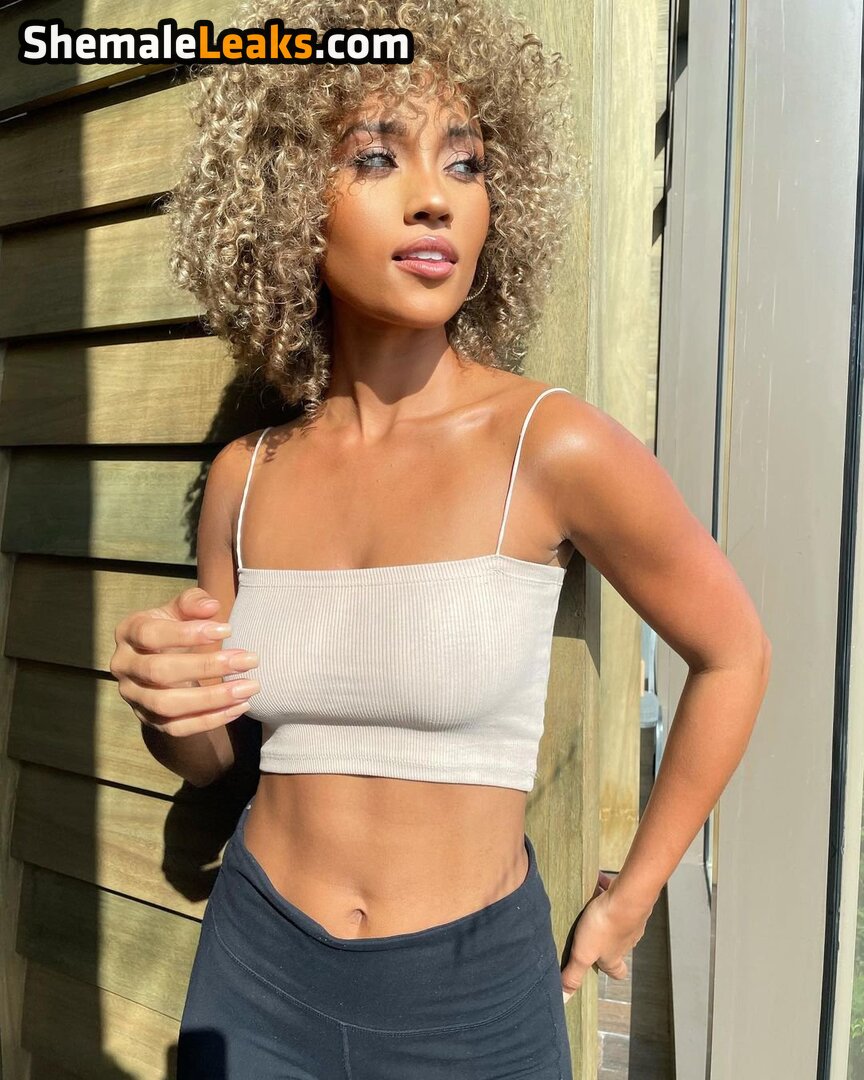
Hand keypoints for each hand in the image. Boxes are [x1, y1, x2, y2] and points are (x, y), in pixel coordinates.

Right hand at [109, 586, 259, 737]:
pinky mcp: (149, 720)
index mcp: (128, 632)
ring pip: (168, 705)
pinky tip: (239, 706)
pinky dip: (210, 720)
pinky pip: (178, 727)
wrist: (158, 660)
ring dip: (212, 698)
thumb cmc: (171, 627)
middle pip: (160, 672)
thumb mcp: (179, 609)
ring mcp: (133, 698)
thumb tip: (212, 607)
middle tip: (249, 660)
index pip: (152, 635)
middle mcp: (124, 667)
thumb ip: (193, 602)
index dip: (188, 634)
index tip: (228, 630)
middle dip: (207, 667)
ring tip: (249, 688)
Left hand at [560, 871, 652, 1002]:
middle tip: (588, 932)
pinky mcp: (632, 902)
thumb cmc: (604, 926)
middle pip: (616, 946)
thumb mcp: (582, 954)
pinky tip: (597, 886)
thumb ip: (573, 974)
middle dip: (604, 941)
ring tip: (589, 907)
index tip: (599, 965)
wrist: (627, 896)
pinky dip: (608, 896)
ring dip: (605, 917)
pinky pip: (618, 900)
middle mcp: (626, 942)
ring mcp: (631, 922)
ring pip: (617, 923)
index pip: (617, 972)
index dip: (610, 970)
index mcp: (614, 958)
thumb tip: (564, 999)